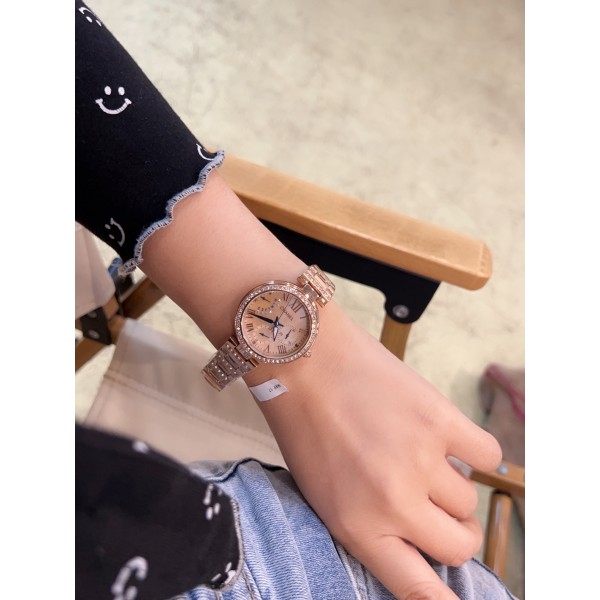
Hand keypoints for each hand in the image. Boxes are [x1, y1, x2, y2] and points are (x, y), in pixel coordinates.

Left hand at [247, 302, 501, 599]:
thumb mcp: (323, 494)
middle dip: (452, 533)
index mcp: (358, 526)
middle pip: (458, 546)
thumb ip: (370, 525)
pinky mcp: (441, 419)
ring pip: (470, 500)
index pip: (418, 588)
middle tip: (436, 509)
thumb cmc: (306, 427)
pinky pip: (488, 455)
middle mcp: (395, 502)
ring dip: (453, 487)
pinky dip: (474, 452)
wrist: (306, 361)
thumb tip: (417, 540)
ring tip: (424, 459)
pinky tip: (450, 441)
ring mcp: (422, 459)